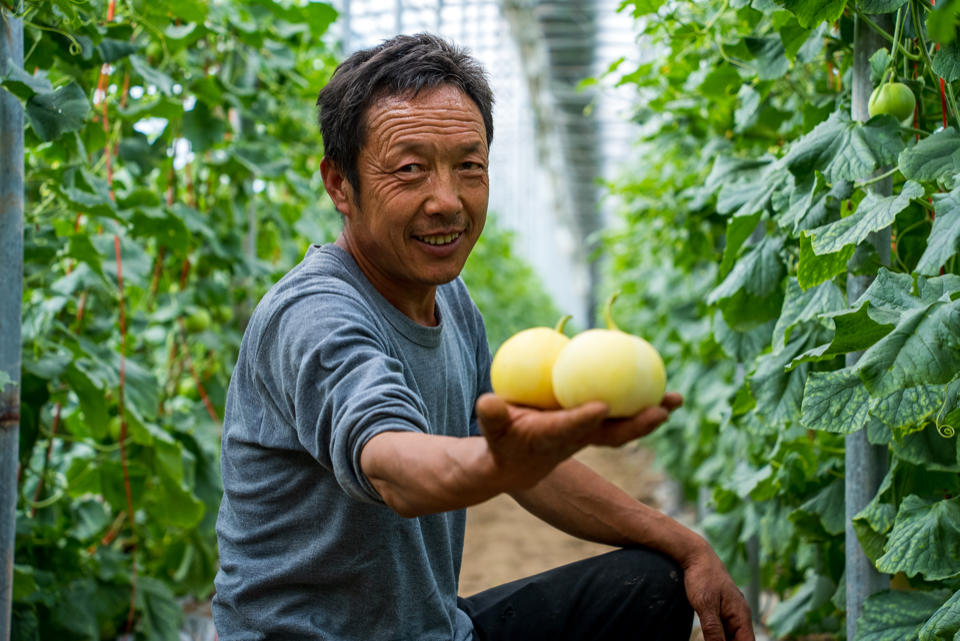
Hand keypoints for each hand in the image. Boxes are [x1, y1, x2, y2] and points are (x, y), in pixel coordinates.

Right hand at [474, 392, 681, 490]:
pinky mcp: (596, 428)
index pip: (570, 428)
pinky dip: (641, 401)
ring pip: (626, 426)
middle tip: (662, 410)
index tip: (600, 407)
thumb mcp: (493, 428)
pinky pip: (623, 413)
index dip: (584, 419)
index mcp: (551, 437)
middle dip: (639, 424)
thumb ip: (492, 416)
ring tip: (678, 398)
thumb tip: (487, 401)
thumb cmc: (502, 441)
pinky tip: (656, 380)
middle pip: (614, 434)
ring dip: (652, 414)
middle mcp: (578, 438)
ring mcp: (591, 435)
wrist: (516, 465)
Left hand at [682, 544, 754, 640]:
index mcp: (741, 614)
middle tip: (712, 640)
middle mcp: (740, 615)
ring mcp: (731, 612)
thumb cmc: (703, 577)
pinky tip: (709, 637)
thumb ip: (713, 628)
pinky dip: (717, 636)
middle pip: (740, 640)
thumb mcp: (705, 605)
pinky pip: (723, 628)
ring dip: (722, 640)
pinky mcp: (721, 609)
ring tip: (710, 637)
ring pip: (731, 636)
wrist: (696, 555)